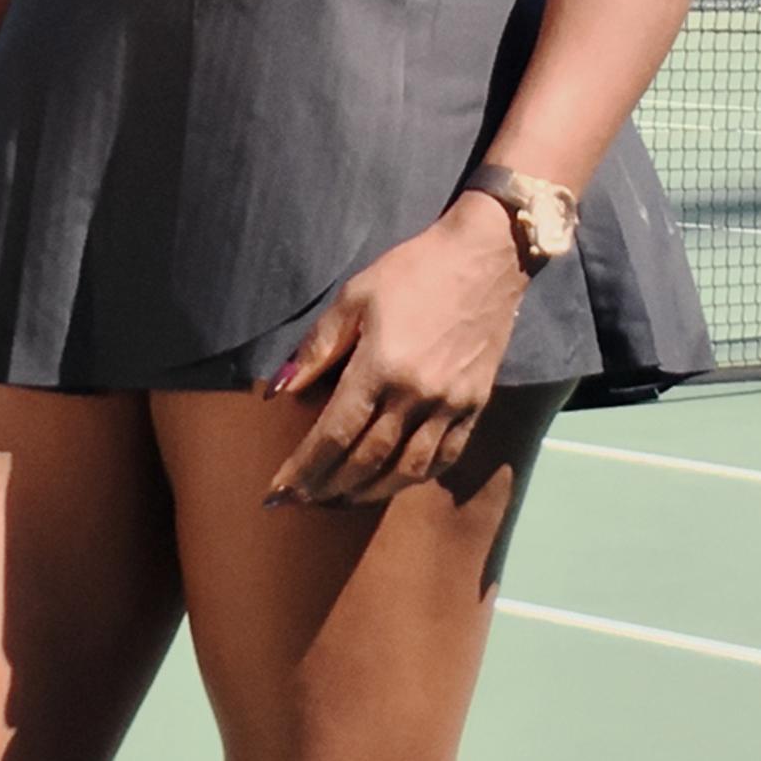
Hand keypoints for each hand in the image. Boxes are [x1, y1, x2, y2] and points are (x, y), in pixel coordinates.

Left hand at [264, 195, 525, 506]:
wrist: (484, 259)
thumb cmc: (411, 271)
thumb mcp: (353, 298)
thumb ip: (317, 349)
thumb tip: (278, 391)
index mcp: (381, 366)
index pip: (334, 434)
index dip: (302, 469)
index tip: (275, 493)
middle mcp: (417, 395)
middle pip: (365, 460)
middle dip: (325, 487)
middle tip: (298, 502)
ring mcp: (451, 405)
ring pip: (405, 470)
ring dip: (367, 493)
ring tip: (337, 499)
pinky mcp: (475, 406)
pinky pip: (443, 458)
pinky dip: (412, 478)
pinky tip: (390, 482)